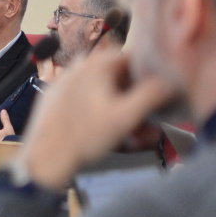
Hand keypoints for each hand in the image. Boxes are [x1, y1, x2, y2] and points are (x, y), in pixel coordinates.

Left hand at [17, 48, 178, 189]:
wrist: (45, 156)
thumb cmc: (85, 135)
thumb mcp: (127, 116)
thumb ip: (153, 95)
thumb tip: (171, 82)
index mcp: (97, 64)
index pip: (136, 60)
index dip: (151, 79)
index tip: (159, 99)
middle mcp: (80, 65)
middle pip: (119, 77)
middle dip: (136, 100)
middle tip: (147, 125)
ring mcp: (65, 79)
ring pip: (103, 89)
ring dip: (121, 108)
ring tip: (132, 135)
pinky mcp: (55, 96)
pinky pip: (85, 97)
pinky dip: (99, 110)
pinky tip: (105, 130)